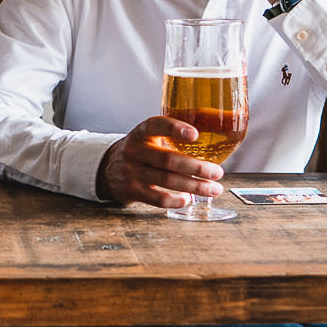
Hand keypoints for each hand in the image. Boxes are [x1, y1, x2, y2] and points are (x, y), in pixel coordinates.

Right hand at [97, 116, 226, 209]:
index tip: (195, 134)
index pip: (156, 125)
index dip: (175, 129)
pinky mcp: (132, 191)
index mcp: (141, 133)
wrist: (108, 170)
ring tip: (213, 189)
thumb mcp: (149, 138)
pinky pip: (157, 198)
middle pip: (168, 159)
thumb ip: (172, 137)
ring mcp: (132, 172)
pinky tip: (188, 199)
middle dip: (197, 167)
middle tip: (217, 172)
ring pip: (167, 180)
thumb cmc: (140, 152)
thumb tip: (215, 140)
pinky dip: (176, 200)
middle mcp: (135, 151)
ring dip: (194, 186)